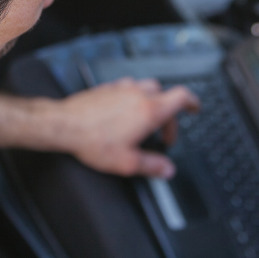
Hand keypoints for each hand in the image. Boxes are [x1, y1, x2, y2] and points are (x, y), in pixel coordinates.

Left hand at [57, 78, 199, 178]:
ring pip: (147, 89)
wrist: (63, 125)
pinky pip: (128, 88)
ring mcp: (122, 88)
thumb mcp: (127, 162)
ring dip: (152, 103)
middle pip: (165, 96)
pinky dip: (133, 99)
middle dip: (169, 115)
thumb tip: (167, 169)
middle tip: (163, 135)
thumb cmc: (92, 141)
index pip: (182, 97)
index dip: (193, 102)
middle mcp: (138, 94)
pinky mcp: (107, 88)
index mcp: (149, 110)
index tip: (195, 109)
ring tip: (145, 122)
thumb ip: (152, 166)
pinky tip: (124, 114)